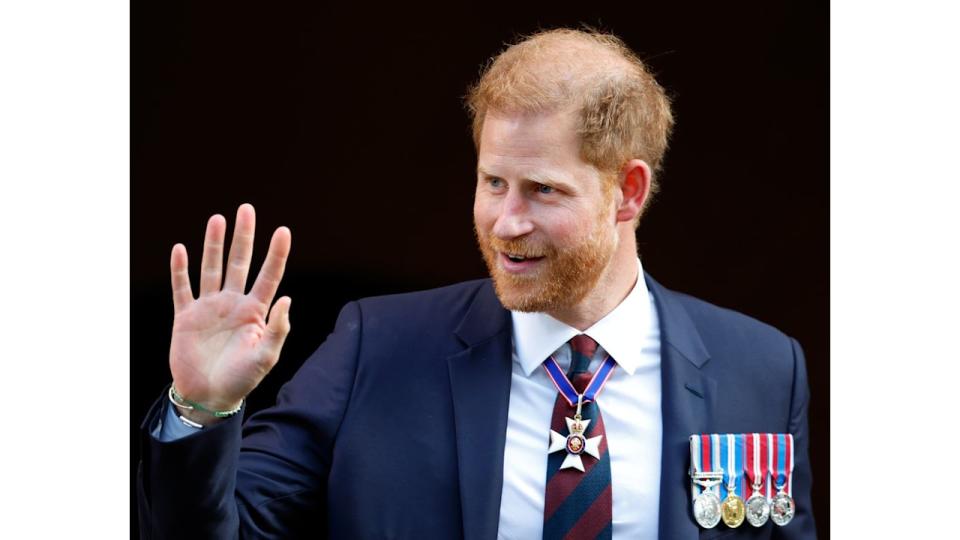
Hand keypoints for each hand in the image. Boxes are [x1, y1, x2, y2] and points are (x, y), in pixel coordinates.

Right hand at [168, 203, 291, 421]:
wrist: (208, 396)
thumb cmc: (241, 379)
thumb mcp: (266, 356)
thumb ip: (277, 328)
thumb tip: (287, 298)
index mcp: (255, 311)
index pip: (269, 275)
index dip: (276, 254)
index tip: (283, 230)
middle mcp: (233, 303)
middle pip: (239, 262)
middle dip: (243, 236)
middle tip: (246, 209)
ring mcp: (208, 307)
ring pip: (211, 268)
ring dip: (213, 244)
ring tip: (217, 219)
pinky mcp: (185, 316)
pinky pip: (182, 288)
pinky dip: (180, 270)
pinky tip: (181, 249)